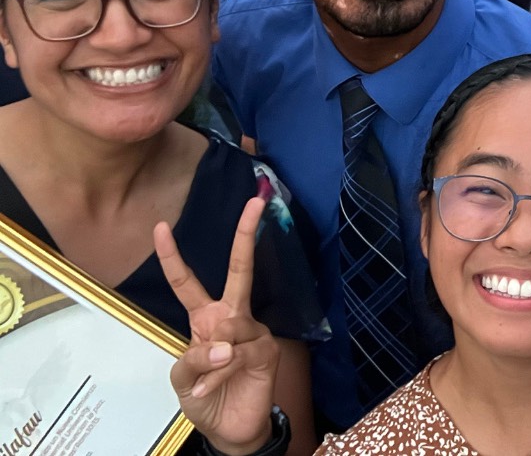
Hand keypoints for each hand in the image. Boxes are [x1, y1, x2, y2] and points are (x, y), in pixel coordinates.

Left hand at [155, 198, 277, 455]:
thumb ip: (193, 359)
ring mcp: (253, 333)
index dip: (173, 256)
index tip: (160, 227)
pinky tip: (210, 391)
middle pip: (239, 271)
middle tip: (254, 203)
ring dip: (212, 360)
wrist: (230, 431)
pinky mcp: (266, 352)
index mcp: (206, 319)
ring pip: (230, 327)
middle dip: (245, 236)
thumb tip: (225, 347)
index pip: (187, 282)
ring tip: (206, 383)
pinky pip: (239, 355)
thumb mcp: (182, 380)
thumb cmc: (203, 399)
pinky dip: (218, 376)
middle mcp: (232, 318)